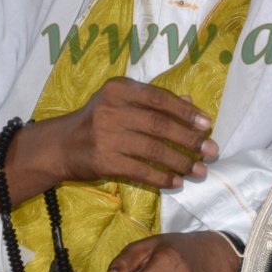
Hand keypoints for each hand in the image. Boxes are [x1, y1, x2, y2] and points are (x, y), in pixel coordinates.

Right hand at [41, 78, 217, 188]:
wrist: (60, 145)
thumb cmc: (98, 120)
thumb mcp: (121, 102)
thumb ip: (154, 101)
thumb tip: (190, 104)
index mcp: (119, 89)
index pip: (159, 99)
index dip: (186, 112)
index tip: (207, 124)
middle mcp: (111, 110)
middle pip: (160, 125)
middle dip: (190, 139)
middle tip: (211, 150)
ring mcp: (106, 136)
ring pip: (153, 150)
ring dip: (181, 162)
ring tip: (199, 170)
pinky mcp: (104, 161)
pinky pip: (140, 171)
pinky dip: (161, 177)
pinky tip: (176, 182)